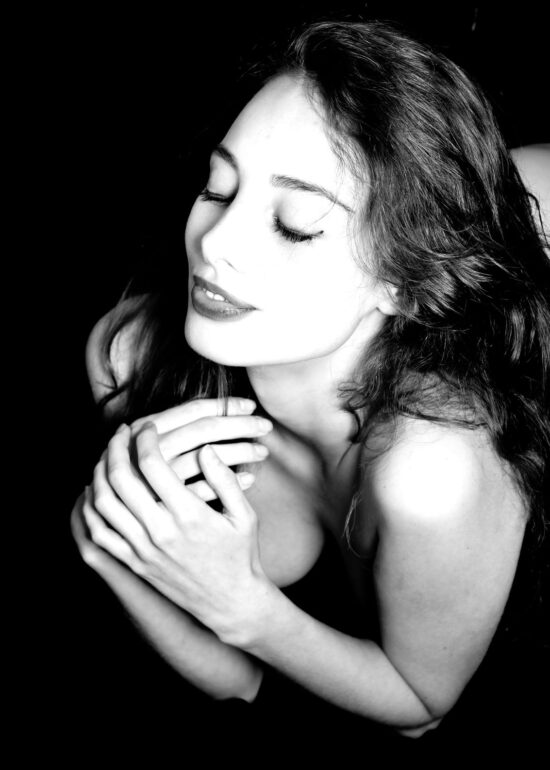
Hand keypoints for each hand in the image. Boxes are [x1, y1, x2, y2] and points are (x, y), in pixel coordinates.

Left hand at [80, 419, 272, 642]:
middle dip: (115, 448)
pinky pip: (100, 534)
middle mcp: (161, 531)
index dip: (144, 438)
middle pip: (120, 478)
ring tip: (106, 456)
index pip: (152, 463)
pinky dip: (92, 508)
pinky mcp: (135, 564)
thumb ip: (224, 479)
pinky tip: (96, 491)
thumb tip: (204, 448)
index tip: (147, 427)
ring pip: (104, 503)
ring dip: (99, 473)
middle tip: (120, 433)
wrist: (231, 603)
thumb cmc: (241, 555)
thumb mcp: (244, 515)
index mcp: (189, 514)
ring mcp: (144, 550)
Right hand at [128, 397, 272, 500]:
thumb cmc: (145, 473)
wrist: (126, 517)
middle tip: (266, 426)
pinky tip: (250, 479)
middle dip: (240, 425)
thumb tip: (227, 408)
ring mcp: (157, 479)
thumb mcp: (157, 444)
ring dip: (240, 451)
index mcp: (148, 428)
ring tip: (262, 451)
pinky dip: (231, 483)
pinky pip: (207, 491)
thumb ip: (181, 427)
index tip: (251, 405)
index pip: (194, 409)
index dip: (225, 405)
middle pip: (204, 429)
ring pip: (208, 458)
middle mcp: (151, 450)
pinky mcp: (166, 506)